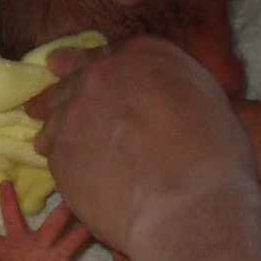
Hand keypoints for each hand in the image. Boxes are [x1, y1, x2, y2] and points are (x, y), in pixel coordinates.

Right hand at [0, 181, 92, 260]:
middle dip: (9, 202)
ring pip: (52, 224)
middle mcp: (23, 249)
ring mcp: (41, 252)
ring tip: (71, 197)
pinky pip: (74, 239)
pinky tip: (95, 223)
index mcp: (9, 252)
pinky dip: (84, 231)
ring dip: (63, 211)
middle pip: (13, 221)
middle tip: (6, 184)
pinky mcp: (59, 258)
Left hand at [27, 36, 260, 260]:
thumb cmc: (216, 156)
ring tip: (48, 140)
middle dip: (66, 93)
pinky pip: (54, 150)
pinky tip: (69, 171)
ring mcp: (75, 112)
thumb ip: (170, 84)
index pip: (105, 54)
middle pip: (74, 81)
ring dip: (56, 125)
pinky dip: (60, 158)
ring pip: (55, 115)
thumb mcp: (205, 98)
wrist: (189, 206)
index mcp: (142, 55)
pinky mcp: (60, 152)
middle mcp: (102, 75)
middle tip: (44, 103)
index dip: (86, 64)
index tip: (63, 65)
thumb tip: (154, 94)